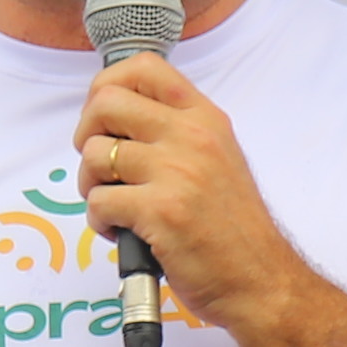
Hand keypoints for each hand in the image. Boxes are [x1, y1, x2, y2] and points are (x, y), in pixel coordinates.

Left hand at [76, 53, 308, 330]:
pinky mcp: (160, 212)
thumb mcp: (218, 158)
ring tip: (113, 205)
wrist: (260, 280)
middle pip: (105, 103)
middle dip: (86, 136)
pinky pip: (98, 202)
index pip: (143, 67)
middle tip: (100, 167)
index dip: (106, 86)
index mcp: (204, 117)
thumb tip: (120, 119)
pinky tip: (121, 233)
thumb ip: (177, 132)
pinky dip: (99, 222)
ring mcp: (176, 172)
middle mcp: (191, 136)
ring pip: (94, 154)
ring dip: (89, 185)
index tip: (103, 118)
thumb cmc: (233, 228)